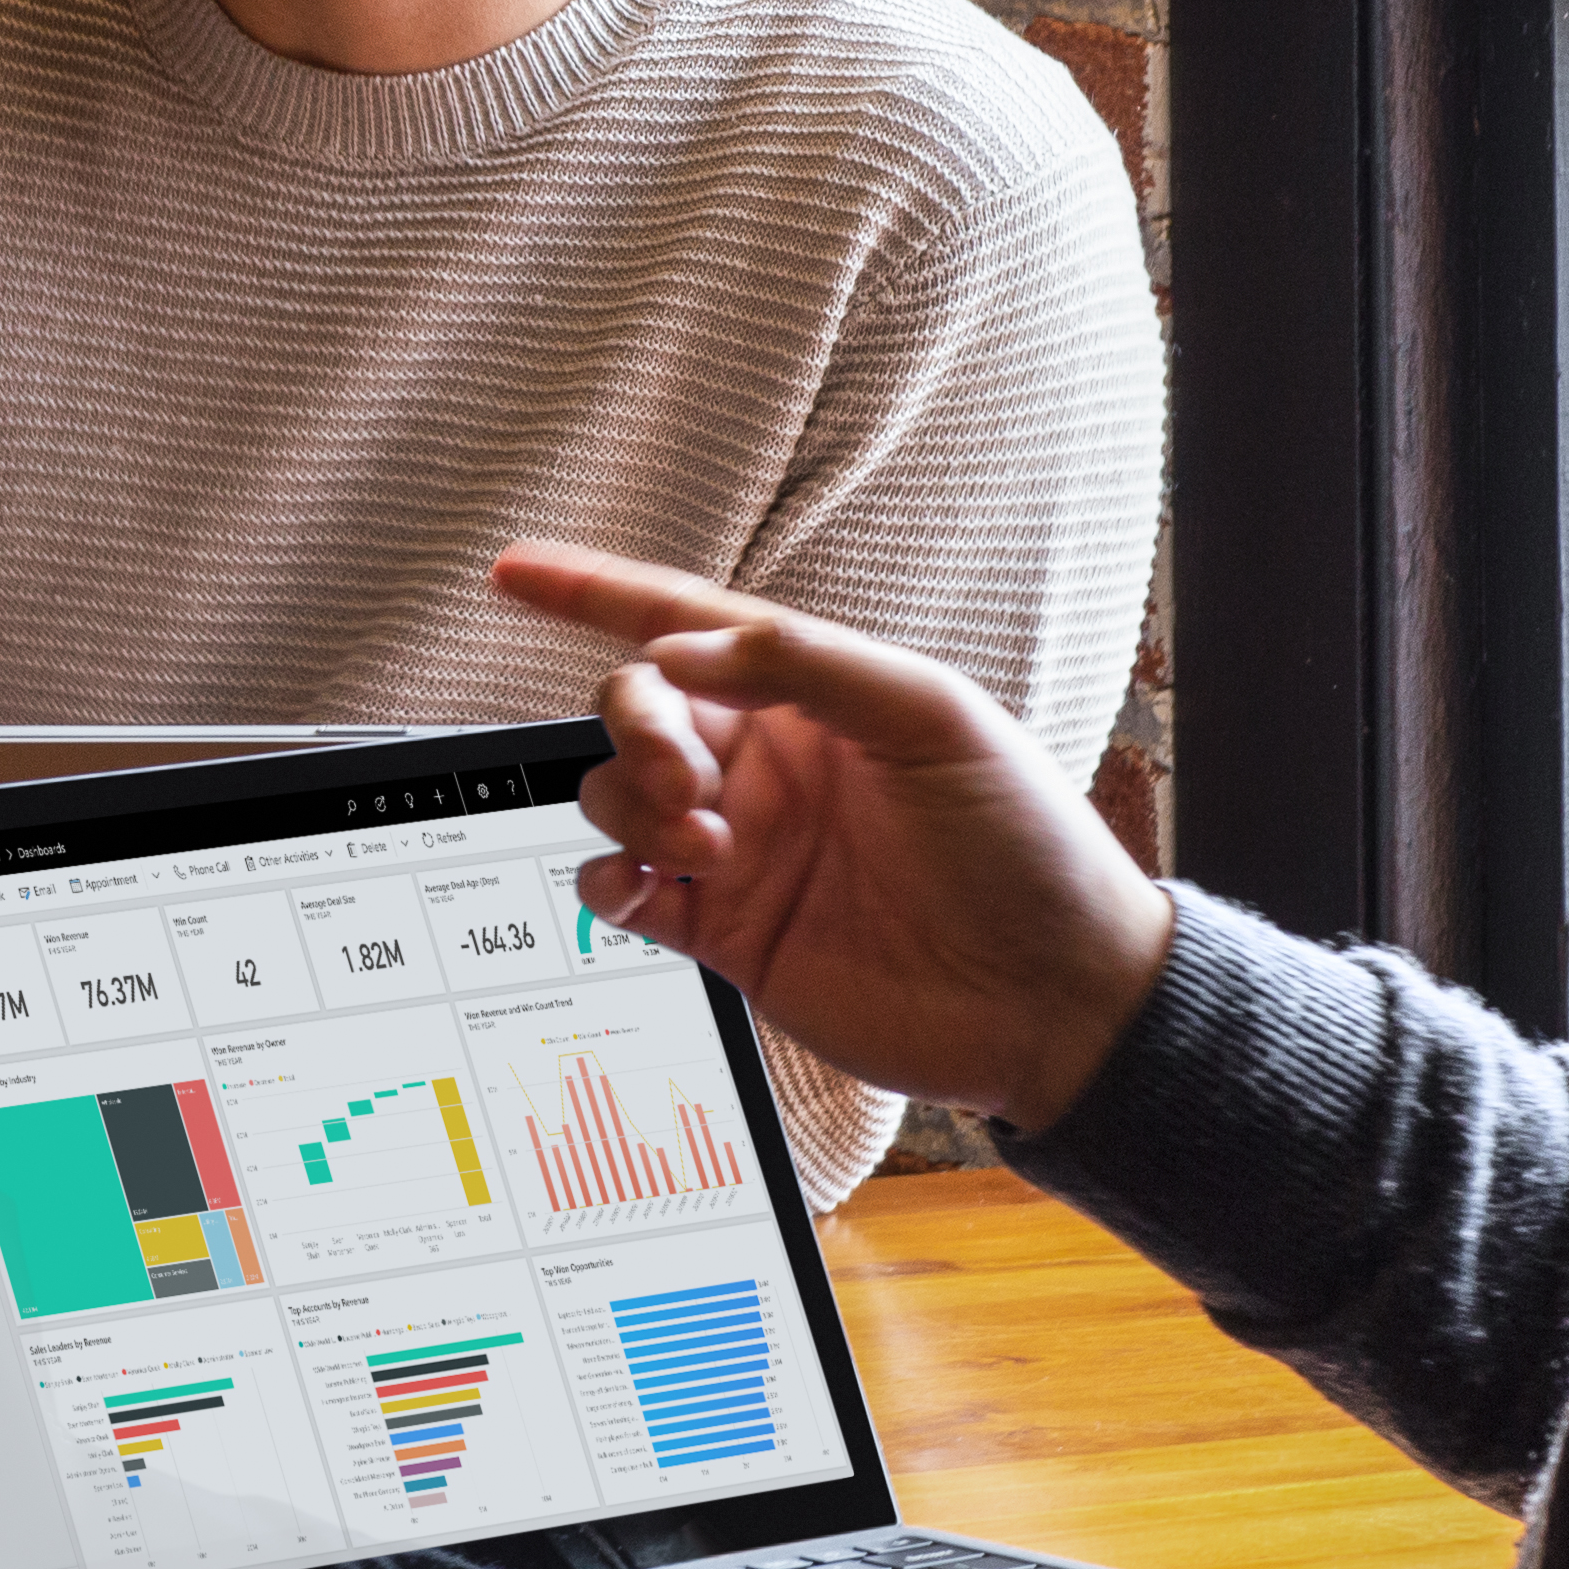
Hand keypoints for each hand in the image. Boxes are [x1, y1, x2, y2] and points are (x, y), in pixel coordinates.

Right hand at [490, 542, 1175, 1135]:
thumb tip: (677, 648)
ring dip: (634, 806)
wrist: (1054, 997)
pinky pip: (622, 889)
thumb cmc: (1022, 843)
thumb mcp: (933, 717)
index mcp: (813, 698)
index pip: (687, 624)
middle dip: (634, 726)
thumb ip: (805, 665)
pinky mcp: (724, 933)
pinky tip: (648, 884)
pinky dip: (608, 878)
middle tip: (689, 778)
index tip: (514, 572)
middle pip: (635, 709)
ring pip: (615, 796)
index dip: (595, 593)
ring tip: (710, 848)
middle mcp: (765, 764)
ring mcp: (740, 849)